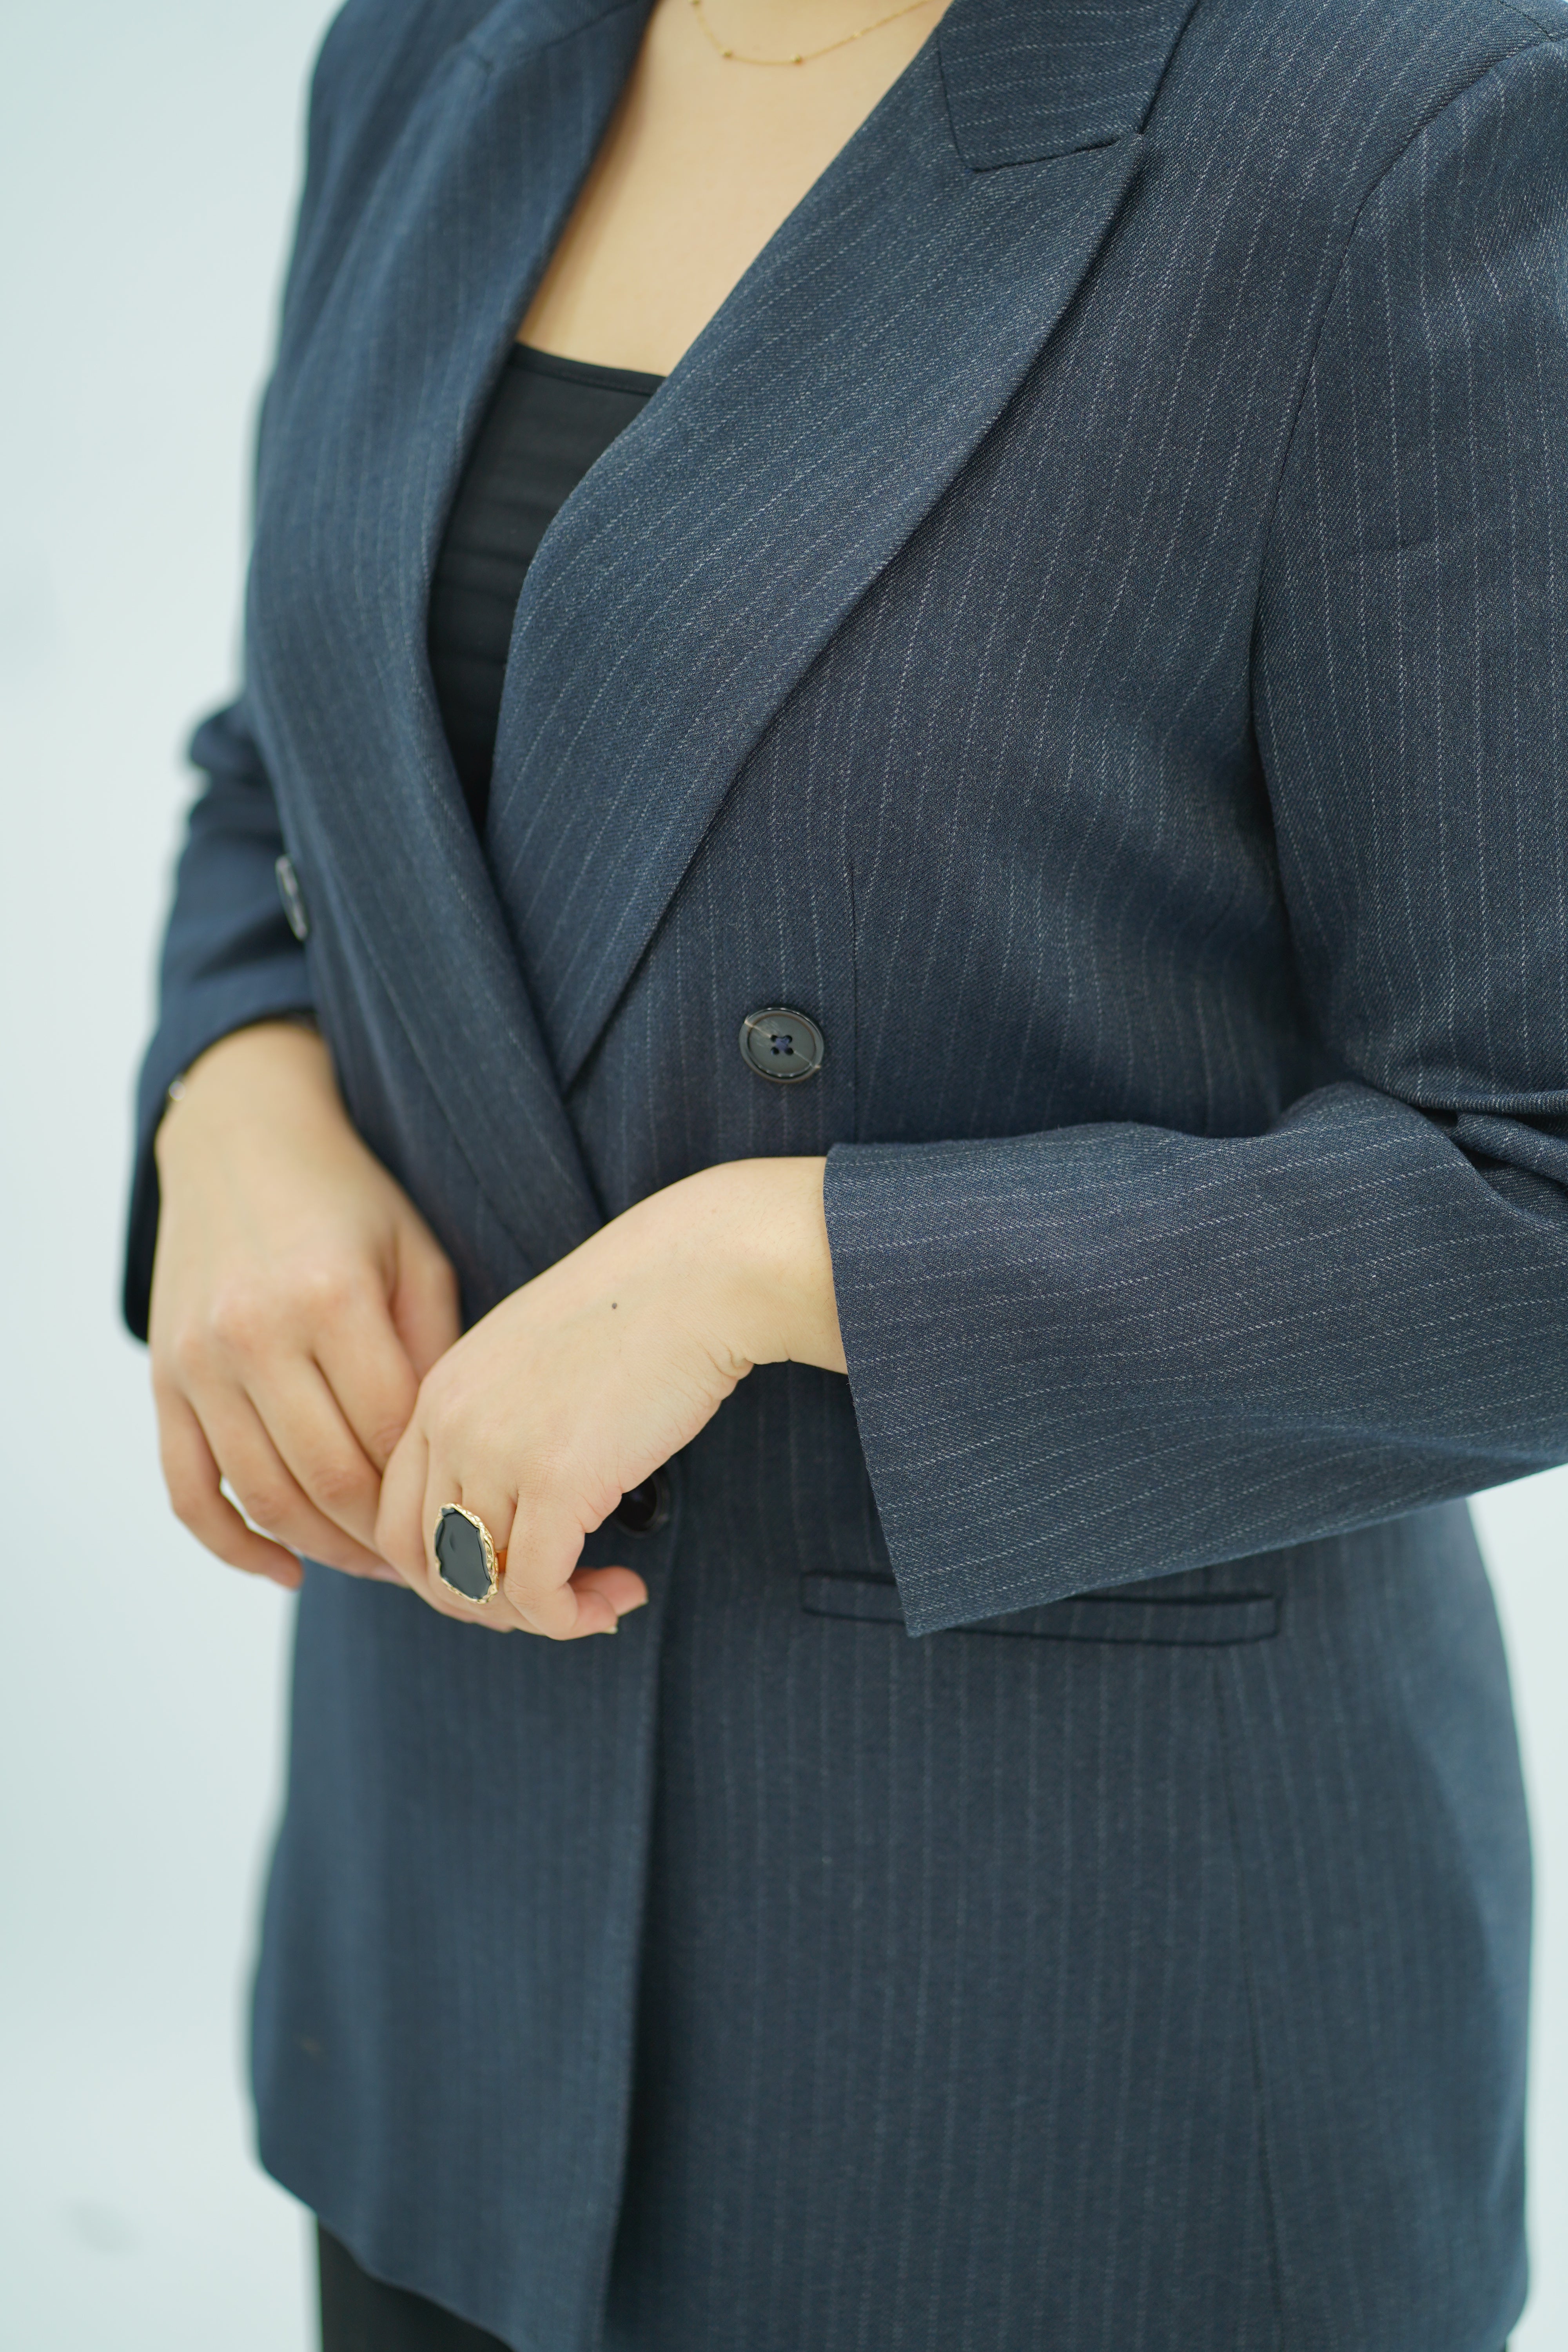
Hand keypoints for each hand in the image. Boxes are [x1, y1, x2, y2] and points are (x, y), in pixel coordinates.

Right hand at [149, 1022, 460, 1587]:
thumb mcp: (416, 1254)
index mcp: (330, 1297)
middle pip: (326, 1477)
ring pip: (261, 1496)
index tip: (469, 1517)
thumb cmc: (349, 1199)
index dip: (429, 1490)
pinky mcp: (163, 1380)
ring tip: (372, 1564)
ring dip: (321, 1548)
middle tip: (431, 1560)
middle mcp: (254, 1334)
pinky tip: (284, 1568)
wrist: (242, 1139)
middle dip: (383, 1536)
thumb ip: (434, 1349)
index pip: (387, 1432)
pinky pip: (187, 1489)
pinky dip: (232, 1545)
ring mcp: (199, 1361)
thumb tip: (452, 1452)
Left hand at [374, 1157, 845, 1636]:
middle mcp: (450, 1424)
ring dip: (540, 1616)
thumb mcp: (537, 1367)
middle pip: (425, 1564)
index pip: (394, 1518)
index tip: (513, 1575)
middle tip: (555, 1601)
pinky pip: (537, 1591)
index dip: (447, 1569)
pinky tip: (624, 1594)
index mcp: (438, 1392)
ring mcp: (495, 1452)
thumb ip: (504, 1427)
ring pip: (479, 1586)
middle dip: (486, 1603)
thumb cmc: (638, 1314)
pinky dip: (576, 1617)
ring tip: (601, 1599)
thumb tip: (514, 1514)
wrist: (697, 1274)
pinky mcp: (555, 1481)